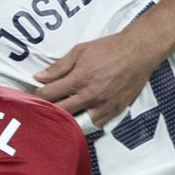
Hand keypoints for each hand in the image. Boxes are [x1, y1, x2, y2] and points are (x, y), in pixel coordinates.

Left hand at [34, 31, 162, 126]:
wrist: (138, 52)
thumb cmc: (109, 49)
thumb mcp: (79, 51)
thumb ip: (59, 66)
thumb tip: (39, 77)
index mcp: (79, 79)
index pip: (50, 94)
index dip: (39, 95)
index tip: (36, 95)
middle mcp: (90, 96)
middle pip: (61, 112)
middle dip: (49, 111)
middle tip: (43, 109)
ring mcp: (103, 106)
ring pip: (78, 123)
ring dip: (67, 121)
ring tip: (61, 117)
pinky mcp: (115, 111)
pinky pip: (96, 125)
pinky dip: (86, 123)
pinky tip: (81, 118)